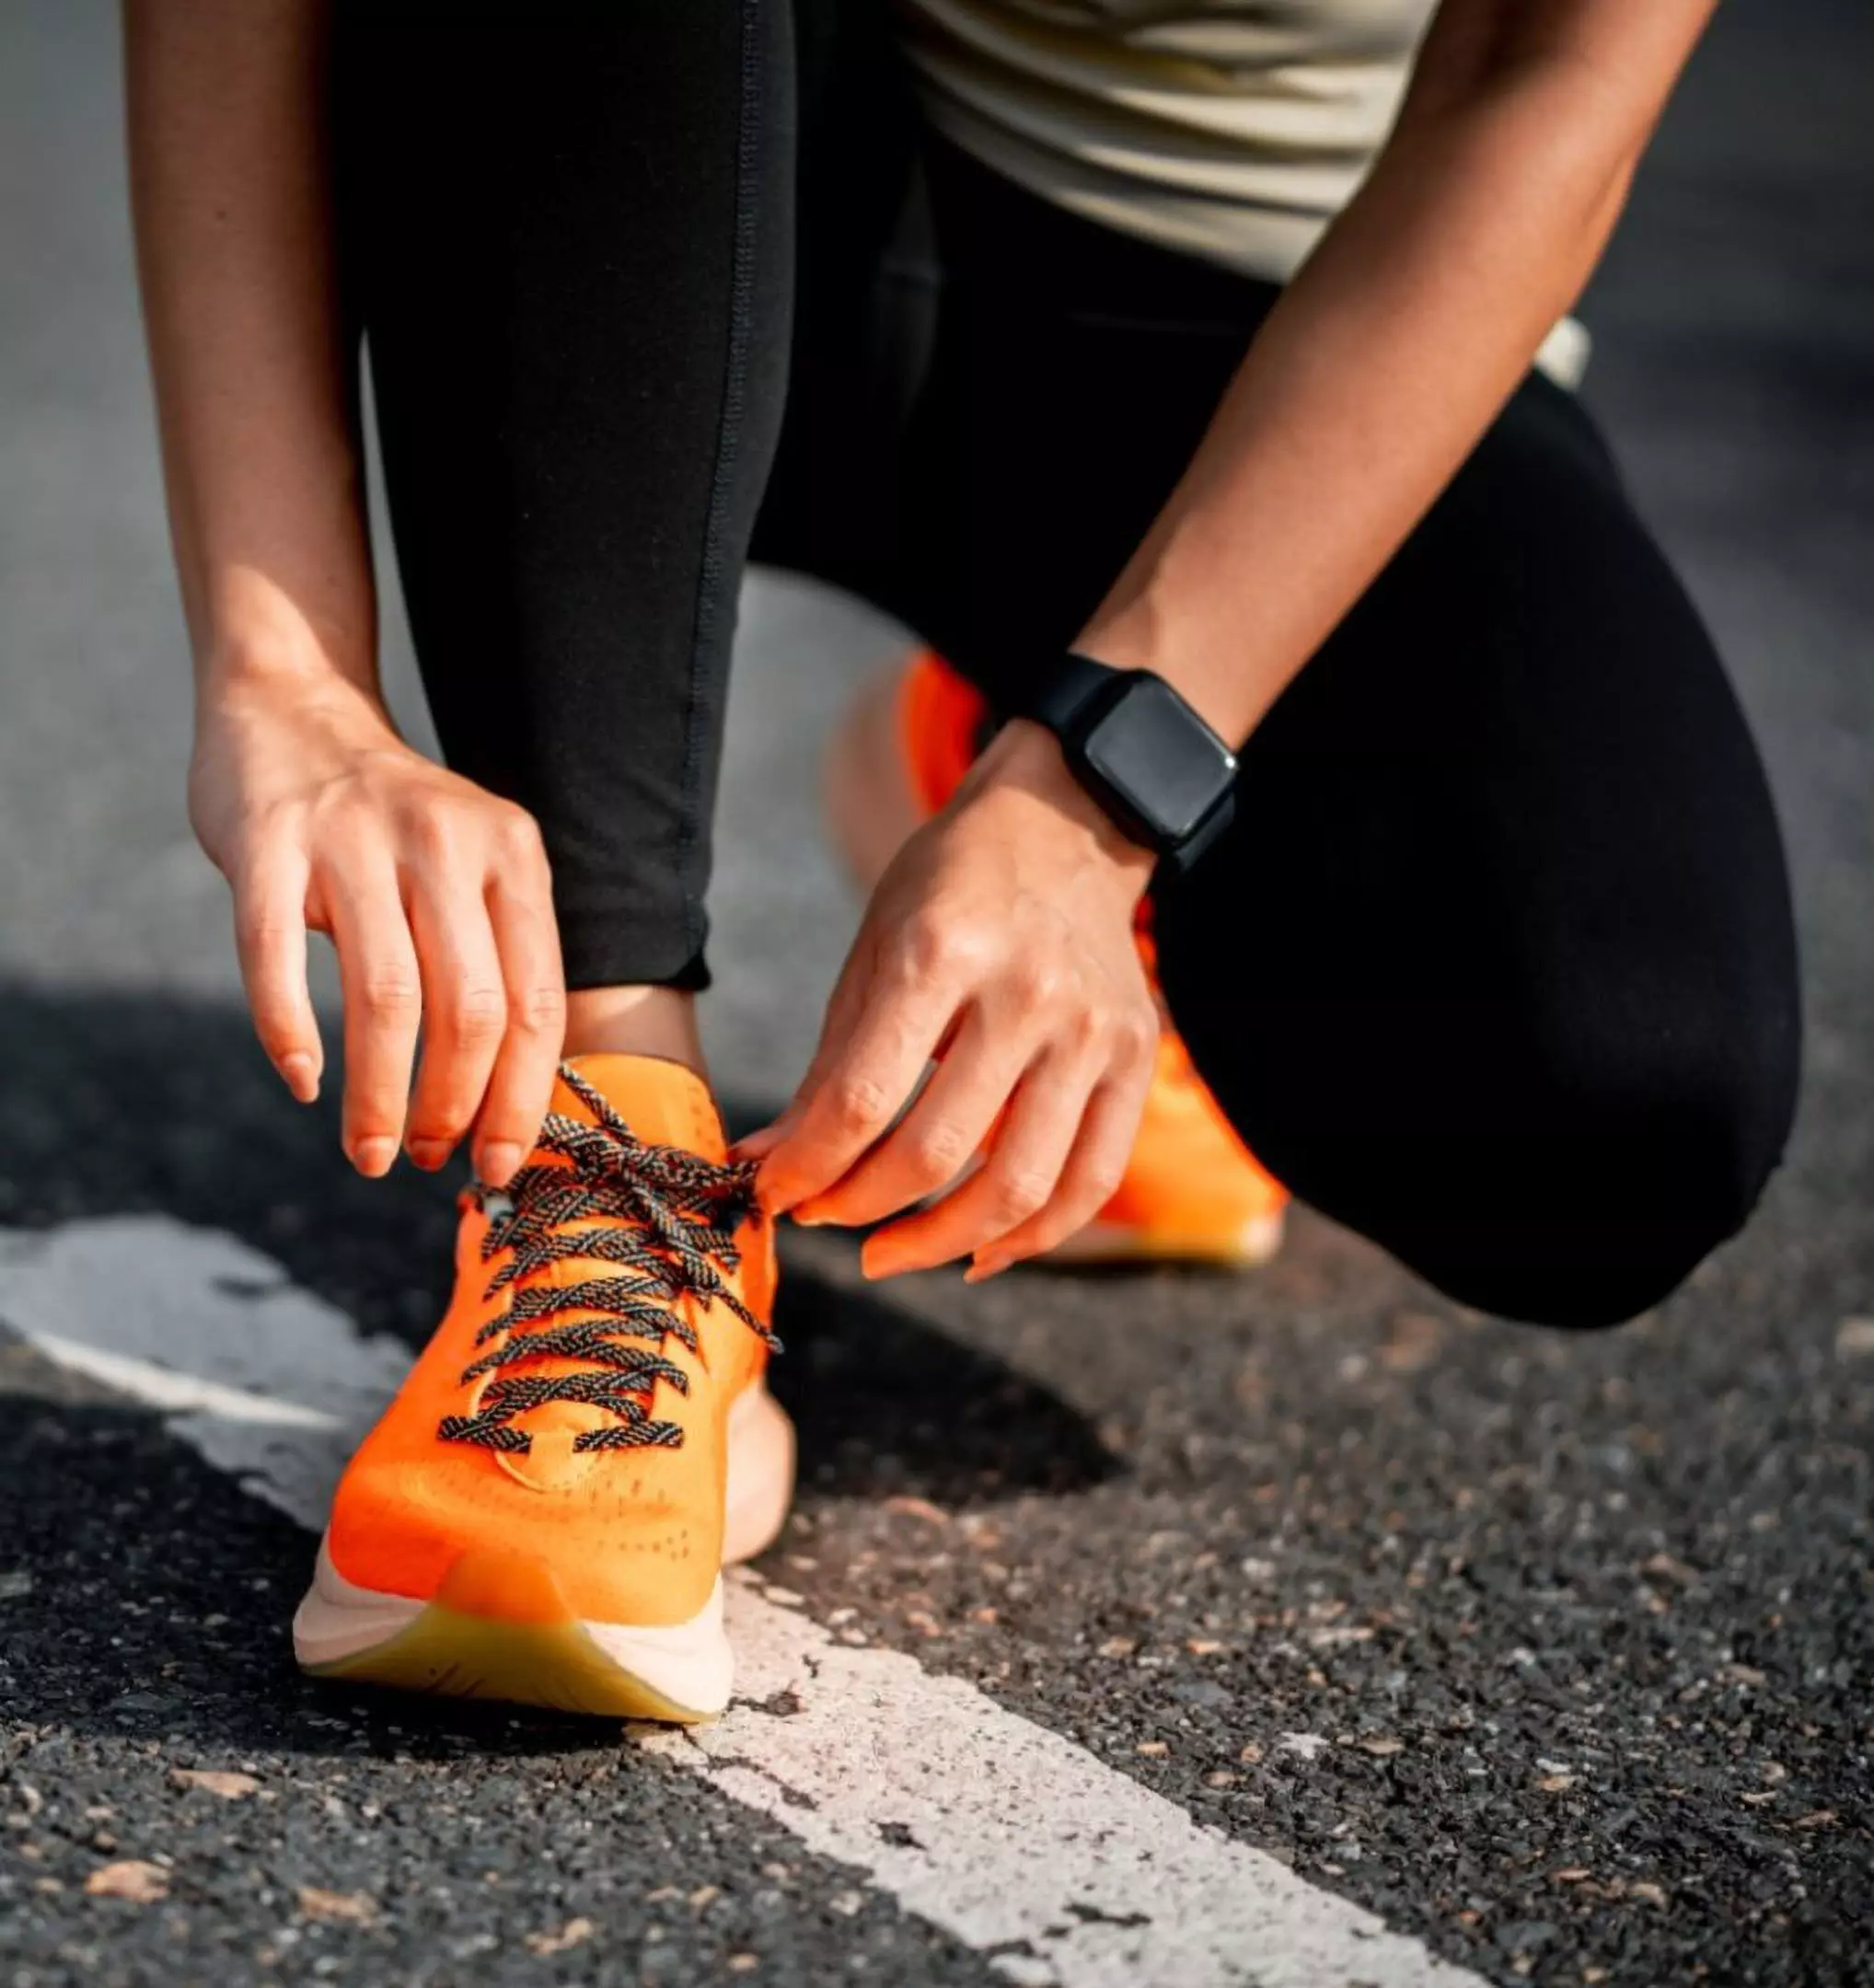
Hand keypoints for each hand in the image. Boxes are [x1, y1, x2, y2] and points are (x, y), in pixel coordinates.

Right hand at [188, 666, 564, 1184]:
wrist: (293, 712)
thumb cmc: (392, 829)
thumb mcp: (475, 868)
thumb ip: (498, 960)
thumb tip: (506, 1105)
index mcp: (512, 857)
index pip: (536, 1003)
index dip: (521, 1098)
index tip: (499, 1162)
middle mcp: (444, 842)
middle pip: (471, 1010)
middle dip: (452, 1108)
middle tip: (425, 1159)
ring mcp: (354, 838)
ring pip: (386, 998)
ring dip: (380, 1095)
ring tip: (370, 1151)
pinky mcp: (270, 841)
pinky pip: (277, 955)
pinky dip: (289, 1030)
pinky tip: (302, 1081)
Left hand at [741, 720, 1158, 1278]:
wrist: (1066, 827)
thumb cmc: (950, 891)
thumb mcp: (873, 954)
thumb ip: (827, 1069)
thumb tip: (766, 1167)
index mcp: (941, 952)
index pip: (862, 1100)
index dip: (807, 1168)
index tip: (775, 1194)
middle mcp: (1027, 994)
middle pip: (935, 1152)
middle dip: (861, 1208)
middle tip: (825, 1222)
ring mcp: (1092, 1031)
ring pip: (1018, 1186)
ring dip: (941, 1243)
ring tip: (890, 1253)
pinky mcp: (1135, 1058)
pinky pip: (1090, 1180)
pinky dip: (1032, 1237)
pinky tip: (978, 1254)